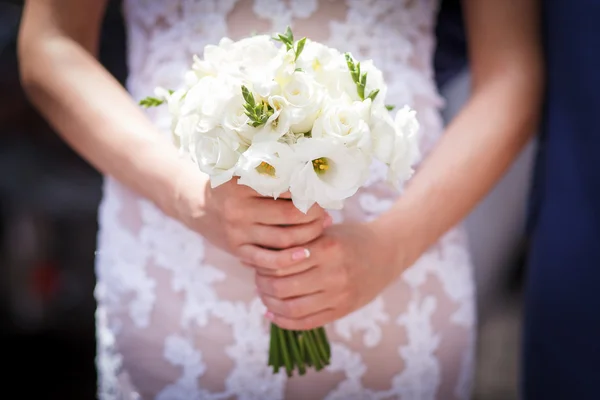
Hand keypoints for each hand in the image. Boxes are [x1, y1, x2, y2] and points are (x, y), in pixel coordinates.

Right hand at [173, 166, 331, 267]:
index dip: (308, 192)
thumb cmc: (230, 185)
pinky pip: (266, 259)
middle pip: (288, 215)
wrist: (196, 206)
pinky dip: (288, 259)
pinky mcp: (238, 250)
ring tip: (321, 228)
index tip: (321, 192)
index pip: (285, 189)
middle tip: (326, 213)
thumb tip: (309, 173)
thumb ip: (269, 170)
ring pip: (282, 238)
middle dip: (313, 215)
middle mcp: (239, 209)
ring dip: (308, 235)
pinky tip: (305, 254)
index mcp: (242, 185)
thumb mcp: (242, 170)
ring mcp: (238, 232)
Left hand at [254, 222, 406, 329]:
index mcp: (327, 248)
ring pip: (291, 308)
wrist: (387, 252)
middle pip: (282, 286)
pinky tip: (273, 313)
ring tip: (264, 295)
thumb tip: (250, 254)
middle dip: (262, 285)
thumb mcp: (324, 232)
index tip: (257, 262)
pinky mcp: (343, 310)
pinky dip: (284, 321)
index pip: (280, 262)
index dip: (262, 265)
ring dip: (270, 304)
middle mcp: (334, 273)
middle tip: (257, 279)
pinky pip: (306, 322)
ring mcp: (340, 295)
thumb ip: (293, 242)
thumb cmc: (349, 238)